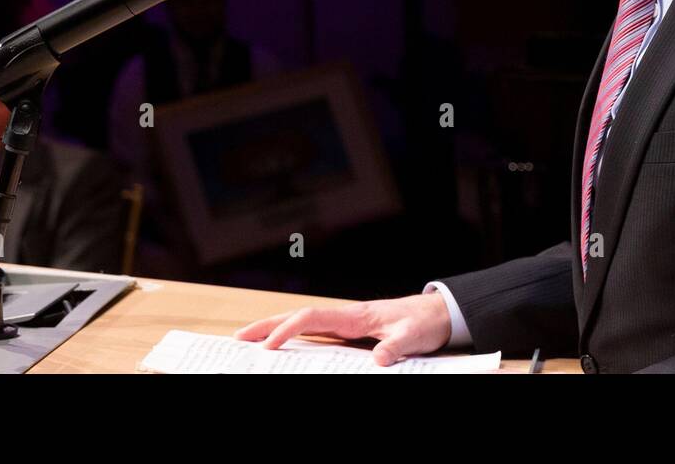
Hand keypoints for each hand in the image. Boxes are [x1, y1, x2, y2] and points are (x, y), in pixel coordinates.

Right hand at [232, 292, 452, 365]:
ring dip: (276, 330)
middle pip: (298, 316)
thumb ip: (394, 347)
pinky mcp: (350, 333)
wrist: (435, 314)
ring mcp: (345, 324)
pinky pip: (315, 334)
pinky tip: (284, 350)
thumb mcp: (411, 337)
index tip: (268, 345)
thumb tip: (378, 360)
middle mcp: (345, 316)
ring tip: (250, 343)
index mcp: (354, 315)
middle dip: (267, 325)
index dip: (287, 329)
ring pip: (303, 324)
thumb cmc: (422, 322)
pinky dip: (295, 339)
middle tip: (239, 338)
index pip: (311, 317)